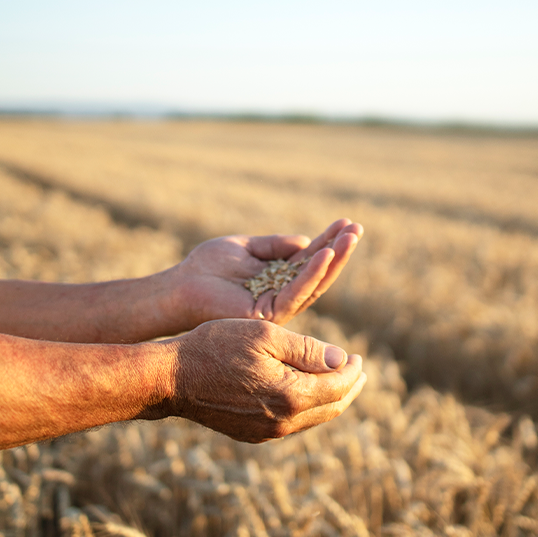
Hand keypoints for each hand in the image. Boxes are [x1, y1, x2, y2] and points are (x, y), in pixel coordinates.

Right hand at [155, 319, 365, 442]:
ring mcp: (266, 433)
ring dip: (330, 399)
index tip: (358, 356)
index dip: (353, 371)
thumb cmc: (216, 347)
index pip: (338, 386)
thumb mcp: (265, 336)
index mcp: (291, 396)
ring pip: (313, 419)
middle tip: (358, 371)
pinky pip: (292, 424)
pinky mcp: (252, 434)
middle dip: (349, 388)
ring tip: (337, 381)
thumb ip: (308, 350)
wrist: (171, 378)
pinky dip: (307, 408)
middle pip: (331, 408)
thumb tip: (343, 361)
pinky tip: (305, 393)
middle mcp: (283, 422)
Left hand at [174, 219, 362, 327]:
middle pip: (319, 273)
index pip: (310, 260)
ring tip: (349, 238)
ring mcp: (277, 307)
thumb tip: (306, 241)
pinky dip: (311, 274)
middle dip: (339, 251)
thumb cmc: (207, 267)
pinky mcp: (268, 314)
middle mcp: (282, 295)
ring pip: (314, 284)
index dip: (329, 241)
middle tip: (357, 229)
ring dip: (333, 260)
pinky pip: (296, 292)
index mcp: (278, 279)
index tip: (346, 223)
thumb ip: (274, 245)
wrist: (180, 286)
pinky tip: (324, 254)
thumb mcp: (246, 247)